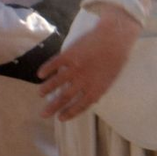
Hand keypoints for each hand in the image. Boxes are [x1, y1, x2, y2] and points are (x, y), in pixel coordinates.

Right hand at [37, 5, 140, 120]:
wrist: (115, 37)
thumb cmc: (117, 58)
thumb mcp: (111, 78)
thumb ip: (100, 89)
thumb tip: (93, 100)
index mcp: (96, 88)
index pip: (81, 105)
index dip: (70, 113)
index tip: (60, 118)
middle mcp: (84, 81)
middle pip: (65, 97)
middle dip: (53, 107)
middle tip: (43, 114)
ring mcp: (75, 68)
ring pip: (56, 82)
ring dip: (47, 89)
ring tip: (40, 94)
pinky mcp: (69, 55)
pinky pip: (54, 64)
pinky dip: (46, 69)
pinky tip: (40, 75)